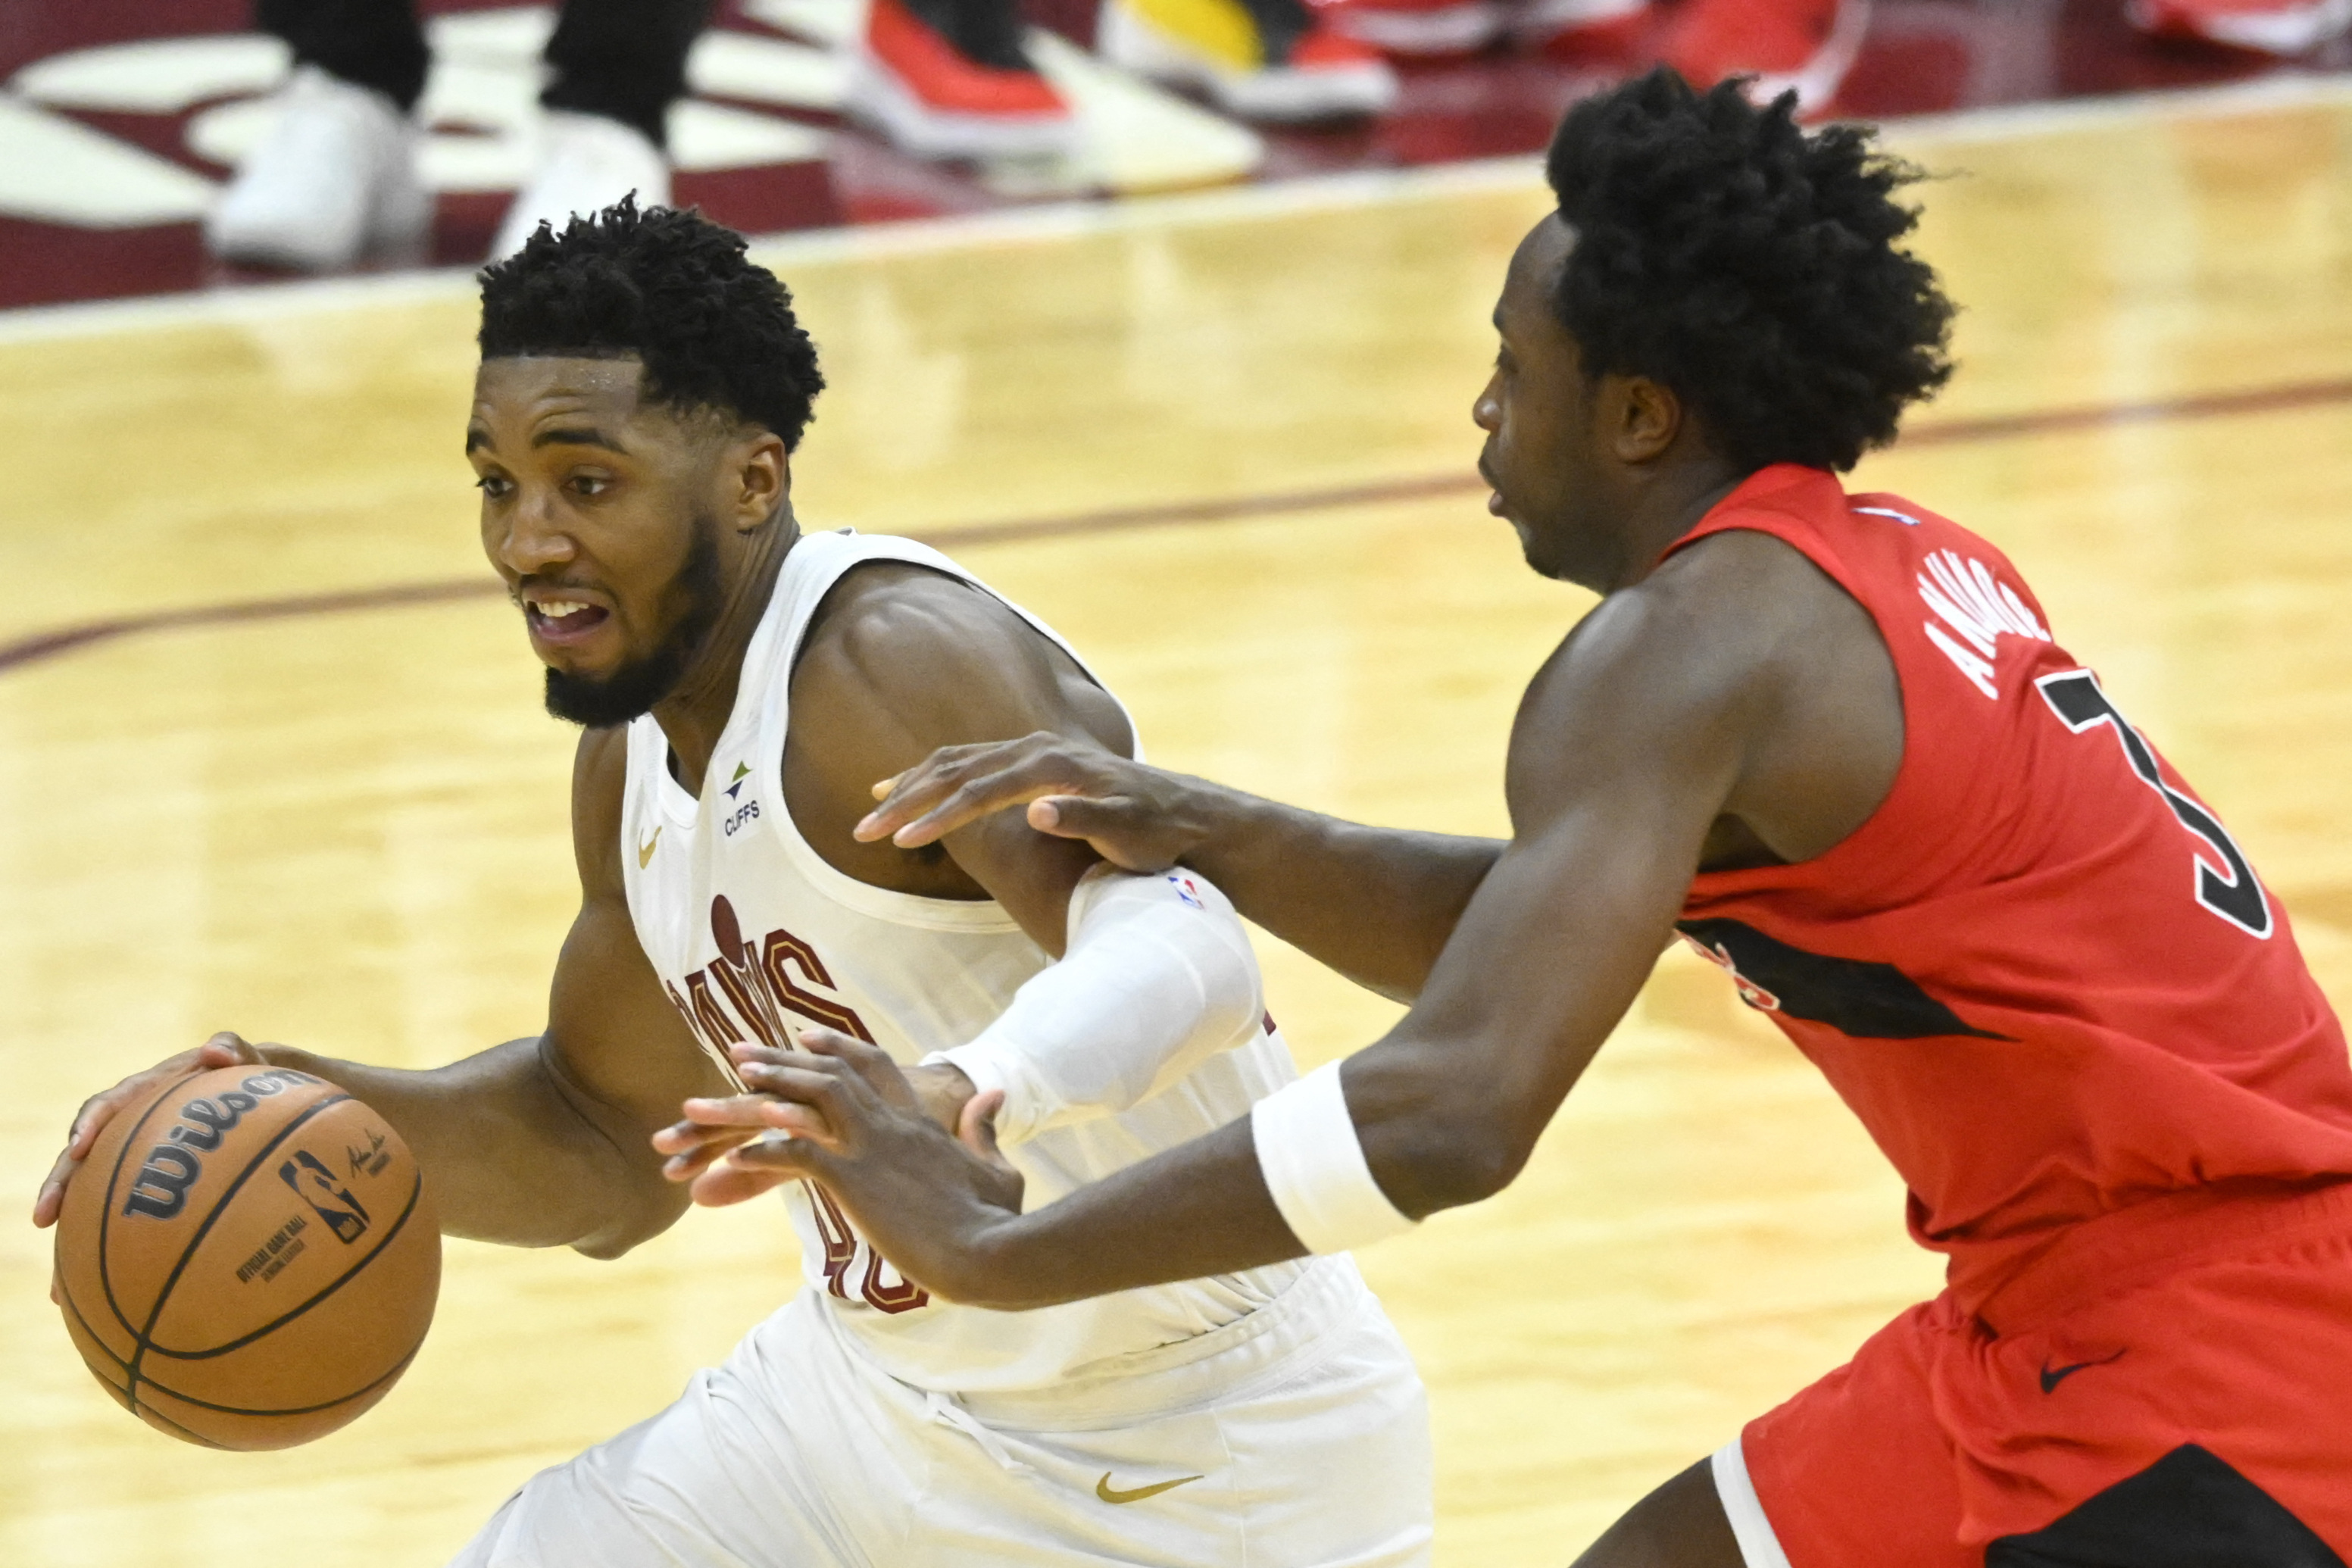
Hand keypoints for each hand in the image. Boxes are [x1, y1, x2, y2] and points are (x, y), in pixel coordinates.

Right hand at [36, 1032, 264, 1303]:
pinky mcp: (163, 1191)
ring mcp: (148, 1160)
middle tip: (45, 1217)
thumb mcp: (266, 1066)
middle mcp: (142, 1127)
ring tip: (60, 1287)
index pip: (114, 1104)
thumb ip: (243, 1054)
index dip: (92, 1123)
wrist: (287, 1102)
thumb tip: (217, 1048)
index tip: (79, 1147)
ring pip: (101, 1198)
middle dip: (62, 1184)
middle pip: (89, 1155)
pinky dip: (120, 1258)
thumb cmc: (275, 1082)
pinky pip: (134, 1223)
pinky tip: (111, 1302)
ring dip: (78, 1238)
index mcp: (158, 1092)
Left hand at [655, 1029, 1026, 1302]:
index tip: (808, 1038)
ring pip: (812, 1099)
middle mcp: (892, 1126)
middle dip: (784, 1059)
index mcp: (921, 1124)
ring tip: (727, 1085)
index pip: (878, 1069)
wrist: (990, 1252)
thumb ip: (985, 1129)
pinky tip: (731, 1158)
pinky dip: (762, 1154)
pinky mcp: (854, 1181)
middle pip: (833, 1075)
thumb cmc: (996, 1221)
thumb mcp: (996, 1167)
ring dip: (766, 1089)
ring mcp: (871, 1149)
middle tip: (741, 1051)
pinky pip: (797, 1156)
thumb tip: (991, 1094)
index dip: (841, 1050)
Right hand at [852, 731, 1210, 871]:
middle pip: (956, 769)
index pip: (981, 790)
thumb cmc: (1156, 830)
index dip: (938, 816)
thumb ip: (1085, 820)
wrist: (1185, 813)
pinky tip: (912, 785)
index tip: (903, 842)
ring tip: (872, 808)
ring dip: (912, 784)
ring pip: (957, 760)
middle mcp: (1037, 748)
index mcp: (1053, 765)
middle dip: (906, 801)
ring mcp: (1033, 751)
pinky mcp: (1033, 761)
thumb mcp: (1128, 833)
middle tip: (863, 832)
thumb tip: (1039, 810)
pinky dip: (935, 772)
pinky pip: (971, 760)